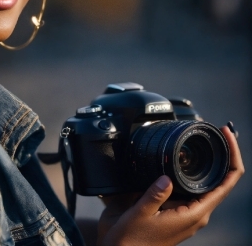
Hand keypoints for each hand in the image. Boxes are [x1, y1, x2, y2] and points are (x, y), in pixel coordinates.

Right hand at [97, 126, 243, 245]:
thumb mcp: (141, 214)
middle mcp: (194, 210)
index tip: (227, 136)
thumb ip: (154, 195)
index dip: (232, 158)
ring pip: (202, 180)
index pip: (226, 183)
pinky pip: (185, 183)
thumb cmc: (132, 240)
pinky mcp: (171, 205)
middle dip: (222, 154)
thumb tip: (166, 177)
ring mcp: (184, 208)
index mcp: (195, 213)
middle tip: (217, 131)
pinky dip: (186, 167)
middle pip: (219, 179)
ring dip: (205, 160)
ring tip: (203, 138)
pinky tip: (176, 155)